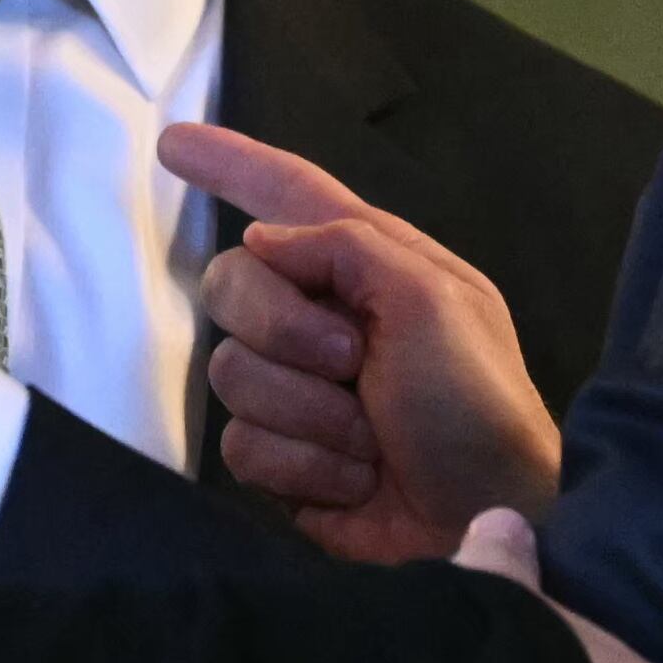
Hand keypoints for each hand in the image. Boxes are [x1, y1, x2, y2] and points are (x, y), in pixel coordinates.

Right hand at [165, 124, 560, 562]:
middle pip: (232, 286)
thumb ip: (347, 249)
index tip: (173, 143)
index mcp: (370, 264)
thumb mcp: (434, 301)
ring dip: (309, 415)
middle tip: (353, 361)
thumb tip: (261, 241)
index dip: (232, 164)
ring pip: (231, 374)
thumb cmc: (477, 402)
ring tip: (371, 440)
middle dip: (285, 329)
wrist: (490, 519)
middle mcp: (325, 315)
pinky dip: (305, 467)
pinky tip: (354, 481)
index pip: (289, 194)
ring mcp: (298, 390)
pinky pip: (241, 446)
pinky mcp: (283, 458)